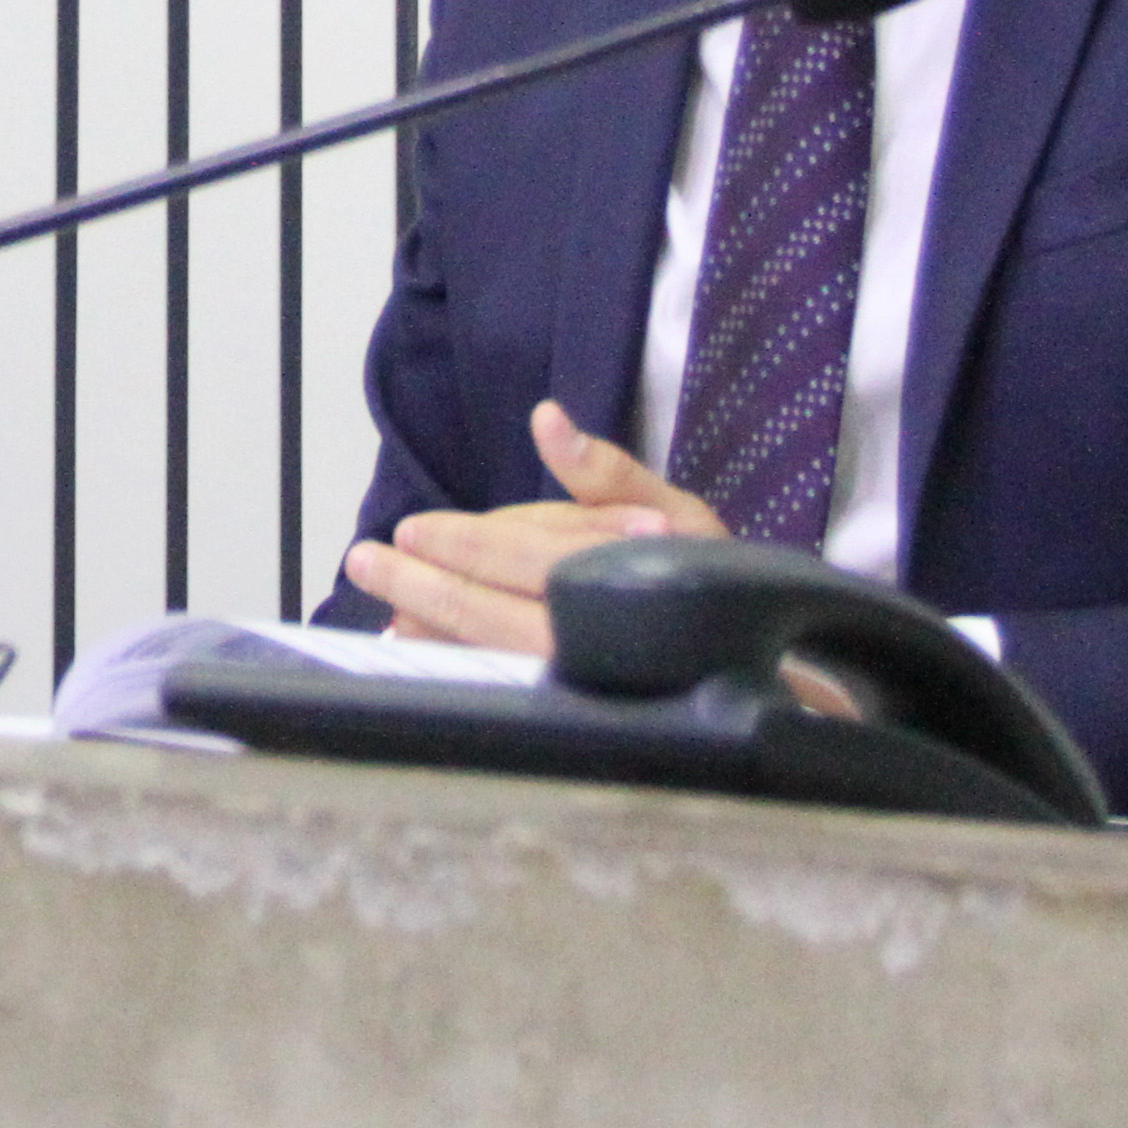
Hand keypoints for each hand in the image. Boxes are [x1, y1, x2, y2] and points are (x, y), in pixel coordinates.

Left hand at [337, 398, 727, 652]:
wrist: (763, 664)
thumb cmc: (712, 574)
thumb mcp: (679, 509)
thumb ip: (606, 469)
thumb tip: (547, 420)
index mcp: (607, 580)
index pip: (515, 557)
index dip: (458, 542)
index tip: (408, 530)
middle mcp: (586, 638)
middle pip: (484, 613)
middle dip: (418, 586)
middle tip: (364, 560)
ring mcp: (573, 682)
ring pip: (482, 656)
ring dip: (425, 632)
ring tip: (381, 609)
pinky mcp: (568, 707)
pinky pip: (497, 683)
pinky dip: (452, 664)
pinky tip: (419, 648)